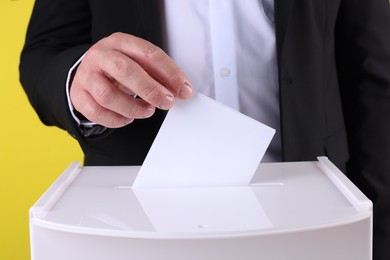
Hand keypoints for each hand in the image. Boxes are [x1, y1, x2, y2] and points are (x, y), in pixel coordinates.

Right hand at [70, 32, 192, 127]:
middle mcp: (101, 56)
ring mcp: (87, 76)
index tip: (184, 89)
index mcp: (120, 42)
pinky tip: (128, 118)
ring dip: (133, 107)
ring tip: (147, 111)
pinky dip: (116, 120)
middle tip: (167, 102)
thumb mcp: (139, 64)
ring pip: (107, 94)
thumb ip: (159, 75)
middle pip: (124, 70)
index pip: (148, 54)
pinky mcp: (78, 95)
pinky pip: (96, 112)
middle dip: (150, 89)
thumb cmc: (118, 69)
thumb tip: (181, 90)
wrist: (88, 73)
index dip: (170, 73)